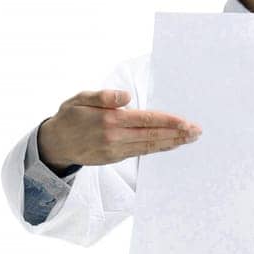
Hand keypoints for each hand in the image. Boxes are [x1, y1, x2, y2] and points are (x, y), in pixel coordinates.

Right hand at [36, 89, 201, 171]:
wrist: (55, 144)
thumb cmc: (69, 116)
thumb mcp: (80, 98)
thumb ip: (103, 96)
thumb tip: (126, 96)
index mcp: (109, 119)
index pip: (146, 120)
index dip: (168, 122)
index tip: (186, 122)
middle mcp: (115, 137)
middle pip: (152, 136)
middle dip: (177, 134)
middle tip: (197, 132)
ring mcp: (116, 150)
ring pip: (149, 147)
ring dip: (172, 143)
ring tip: (190, 139)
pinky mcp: (115, 158)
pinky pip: (141, 152)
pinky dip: (158, 148)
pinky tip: (170, 144)